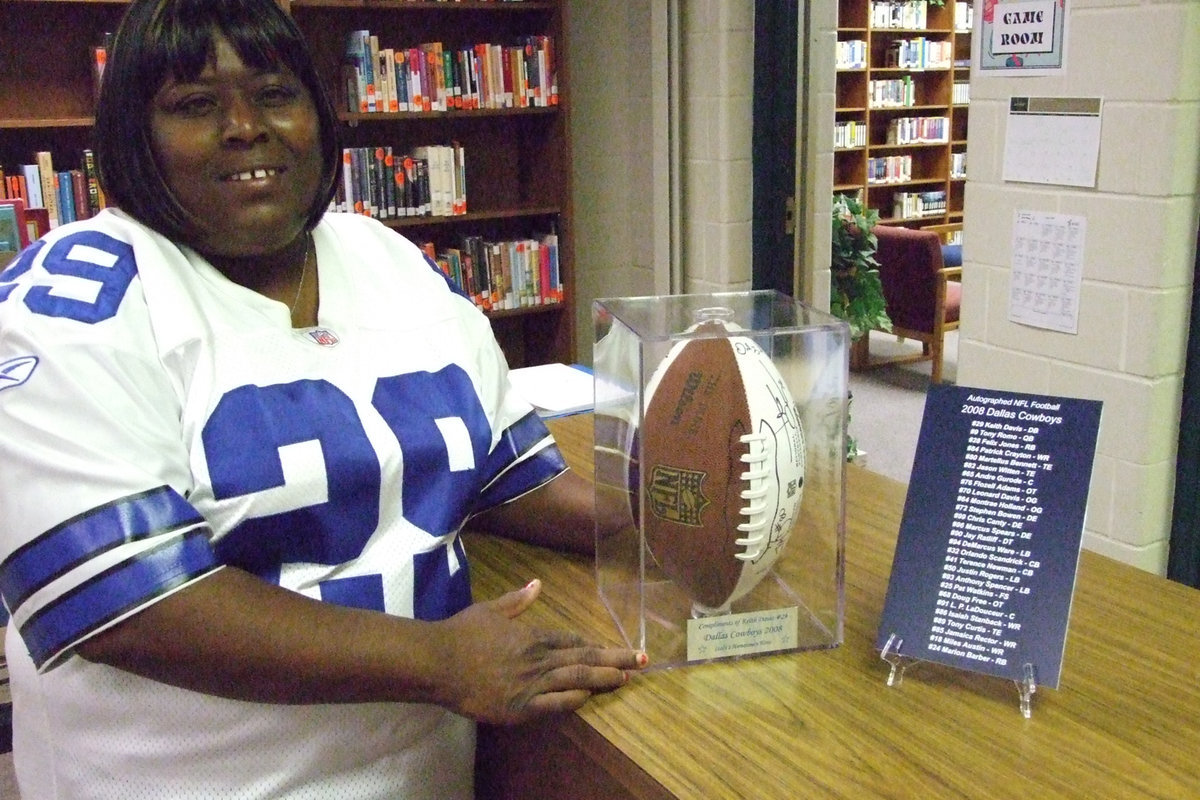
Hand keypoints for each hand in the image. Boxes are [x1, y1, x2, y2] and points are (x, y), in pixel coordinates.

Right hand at [437, 579, 646, 724]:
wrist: (438, 662)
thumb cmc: (462, 633)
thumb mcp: (491, 610)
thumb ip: (518, 600)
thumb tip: (537, 583)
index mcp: (533, 636)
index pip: (574, 640)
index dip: (597, 645)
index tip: (616, 647)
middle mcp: (539, 659)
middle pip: (584, 658)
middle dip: (616, 659)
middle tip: (643, 659)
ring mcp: (531, 684)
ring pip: (577, 680)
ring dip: (604, 679)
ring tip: (626, 678)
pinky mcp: (520, 707)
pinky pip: (555, 704)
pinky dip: (574, 700)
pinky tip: (589, 698)